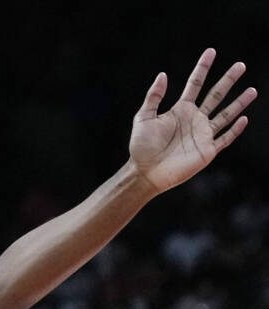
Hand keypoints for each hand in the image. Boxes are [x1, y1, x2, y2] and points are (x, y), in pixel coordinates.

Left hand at [129, 49, 255, 193]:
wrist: (145, 172)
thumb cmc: (141, 147)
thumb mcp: (143, 118)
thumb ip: (154, 97)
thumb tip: (163, 74)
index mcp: (181, 110)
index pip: (195, 84)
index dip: (203, 68)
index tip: (211, 51)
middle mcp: (195, 119)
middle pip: (216, 95)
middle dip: (228, 80)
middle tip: (241, 65)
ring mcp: (203, 134)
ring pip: (226, 114)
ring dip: (239, 103)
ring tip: (253, 90)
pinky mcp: (207, 150)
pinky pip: (225, 138)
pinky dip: (235, 129)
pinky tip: (244, 119)